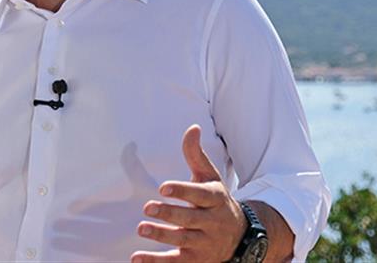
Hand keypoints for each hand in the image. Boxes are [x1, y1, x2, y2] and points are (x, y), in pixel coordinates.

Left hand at [132, 124, 245, 262]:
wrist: (239, 237)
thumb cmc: (217, 201)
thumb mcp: (211, 178)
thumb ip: (197, 155)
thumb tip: (192, 128)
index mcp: (215, 199)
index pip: (200, 195)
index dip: (182, 191)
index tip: (163, 187)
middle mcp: (212, 222)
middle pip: (190, 219)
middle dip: (169, 214)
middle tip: (147, 207)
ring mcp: (205, 243)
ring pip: (183, 240)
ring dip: (161, 236)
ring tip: (141, 228)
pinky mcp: (196, 260)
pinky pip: (175, 262)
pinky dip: (156, 261)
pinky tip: (137, 258)